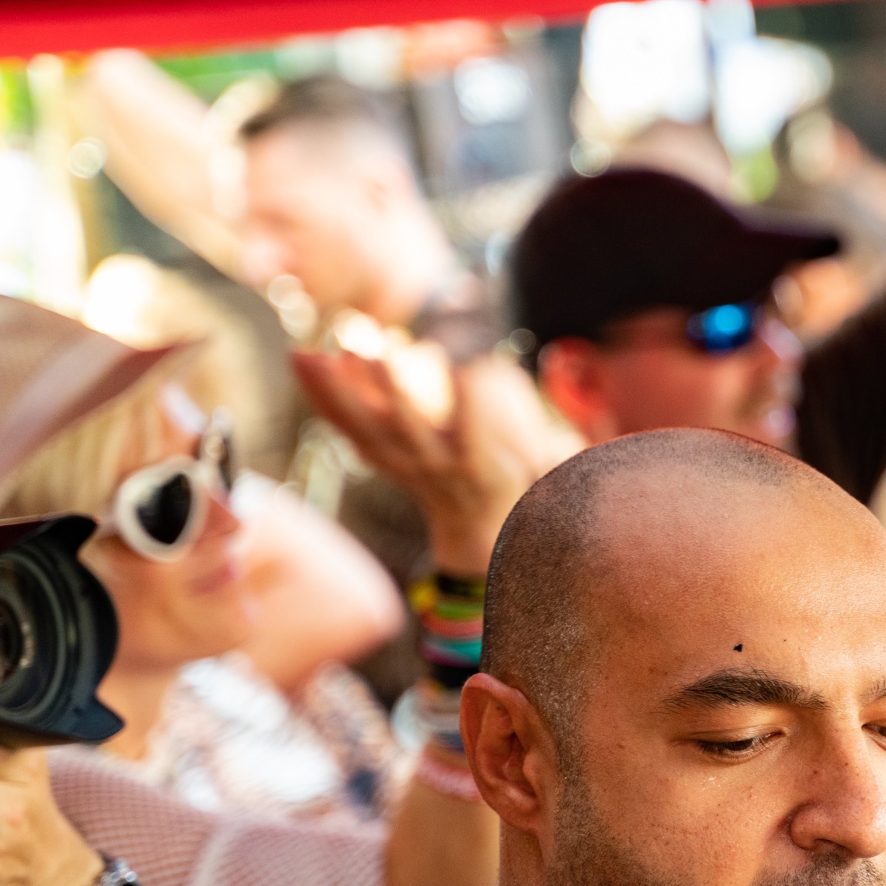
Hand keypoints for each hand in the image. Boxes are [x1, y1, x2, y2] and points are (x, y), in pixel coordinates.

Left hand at [294, 349, 556, 574]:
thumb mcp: (550, 478)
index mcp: (482, 473)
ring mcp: (404, 465)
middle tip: (376, 353)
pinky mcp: (384, 458)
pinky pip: (348, 427)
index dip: (474, 406)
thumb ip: (560, 457)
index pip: (477, 441)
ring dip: (337, 391)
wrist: (477, 534)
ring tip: (308, 352)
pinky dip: (324, 394)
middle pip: (408, 433)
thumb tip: (583, 431)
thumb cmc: (522, 493)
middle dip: (393, 393)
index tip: (475, 366)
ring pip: (365, 429)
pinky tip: (302, 359)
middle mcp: (437, 470)